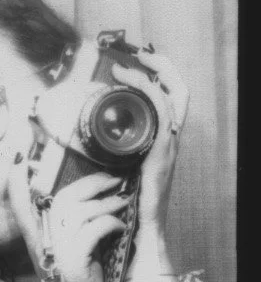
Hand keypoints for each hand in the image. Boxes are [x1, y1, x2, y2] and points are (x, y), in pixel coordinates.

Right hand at [8, 152, 130, 281]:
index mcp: (39, 240)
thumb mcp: (75, 251)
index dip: (18, 184)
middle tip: (112, 179)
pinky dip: (110, 223)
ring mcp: (56, 252)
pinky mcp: (74, 262)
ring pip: (81, 211)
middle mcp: (43, 244)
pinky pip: (94, 230)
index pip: (21, 206)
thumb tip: (92, 198)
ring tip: (122, 202)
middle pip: (63, 198)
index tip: (19, 161)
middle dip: (90, 183)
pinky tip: (120, 227)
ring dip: (107, 203)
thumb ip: (74, 226)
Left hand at [110, 50, 188, 232]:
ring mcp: (169, 145)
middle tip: (142, 55)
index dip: (162, 75)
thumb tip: (101, 131)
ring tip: (126, 69)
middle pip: (180, 91)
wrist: (145, 226)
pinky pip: (161, 115)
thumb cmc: (134, 200)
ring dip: (148, 77)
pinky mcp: (161, 152)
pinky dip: (147, 94)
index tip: (140, 62)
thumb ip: (122, 148)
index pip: (174, 97)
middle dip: (163, 67)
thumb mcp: (130, 166)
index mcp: (165, 138)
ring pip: (170, 98)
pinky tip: (129, 88)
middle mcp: (171, 138)